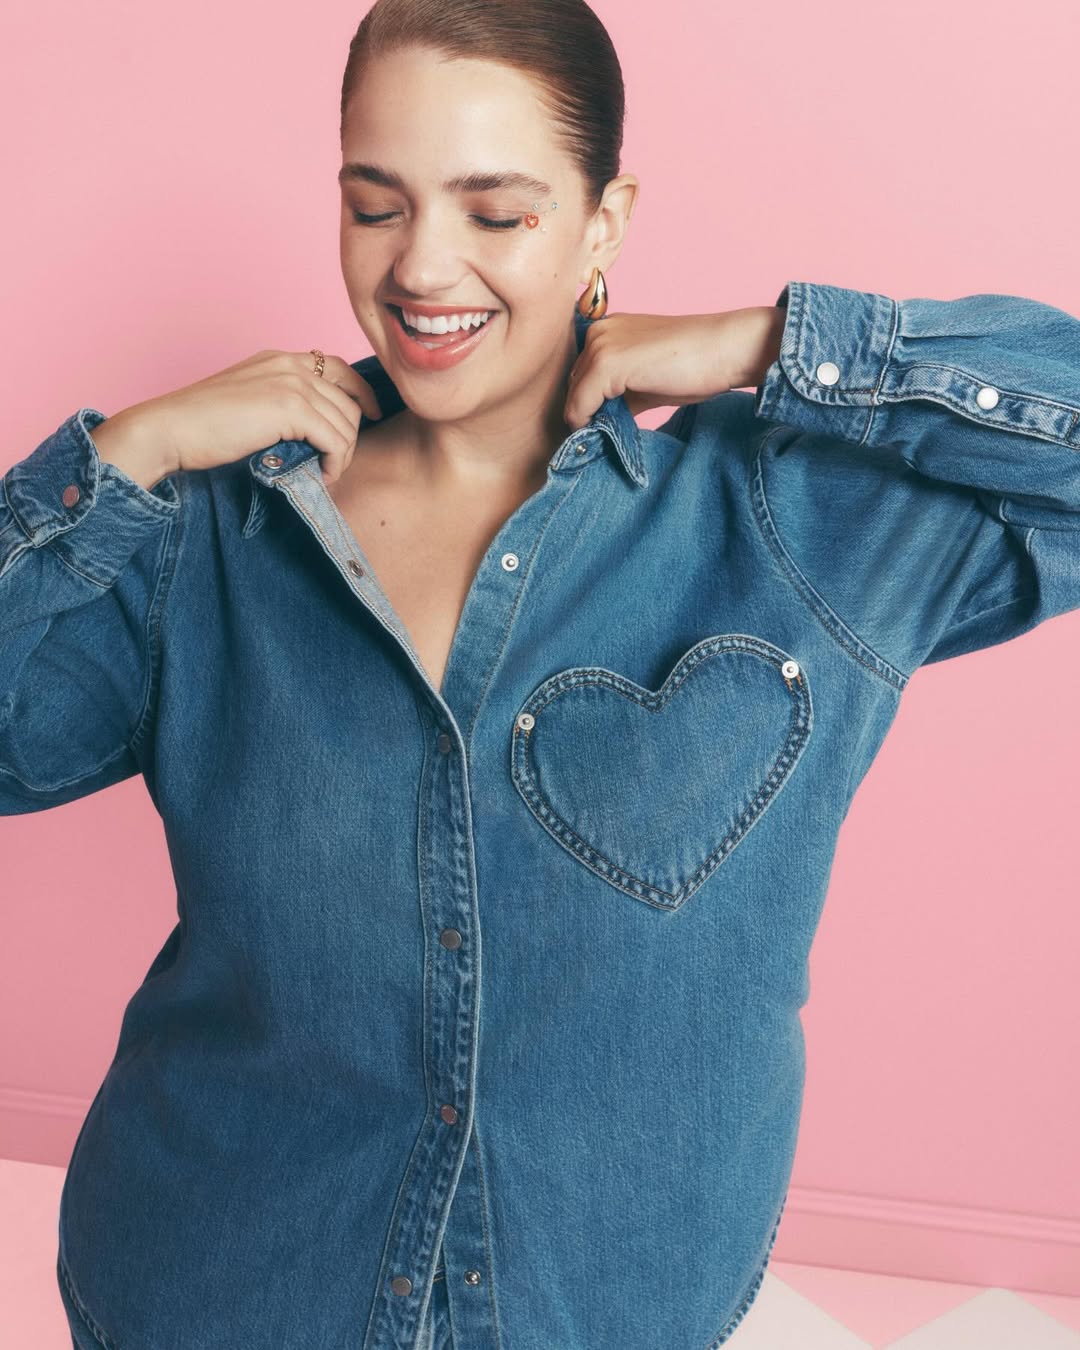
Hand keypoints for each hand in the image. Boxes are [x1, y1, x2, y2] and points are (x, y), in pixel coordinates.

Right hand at [97, 350, 383, 488]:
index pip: (339, 368)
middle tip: (334, 464)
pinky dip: (335, 463)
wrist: (169, 430)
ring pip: (347, 423)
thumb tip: (315, 433)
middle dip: (350, 436)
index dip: (362, 393)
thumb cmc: (200, 428)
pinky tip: (322, 476)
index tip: (370, 416)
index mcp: (280, 359)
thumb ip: (280, 406)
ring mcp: (292, 382)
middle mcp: (290, 364)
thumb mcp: (248, 405)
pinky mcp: (291, 407)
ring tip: (323, 473)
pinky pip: (336, 439)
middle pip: (350, 400)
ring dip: (342, 454)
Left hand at [563, 307, 784, 430]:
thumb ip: (619, 395)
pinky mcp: (608, 363)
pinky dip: (586, 422)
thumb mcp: (646, 382)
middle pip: (573, 384)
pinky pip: (580, 404)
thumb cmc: (694, 365)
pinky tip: (605, 431)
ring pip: (574, 395)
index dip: (587, 402)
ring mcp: (601, 346)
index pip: (581, 374)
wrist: (724, 349)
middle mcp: (598, 332)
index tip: (598, 426)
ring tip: (606, 435)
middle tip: (602, 434)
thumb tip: (596, 422)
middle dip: (585, 410)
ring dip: (586, 419)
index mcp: (607, 330)